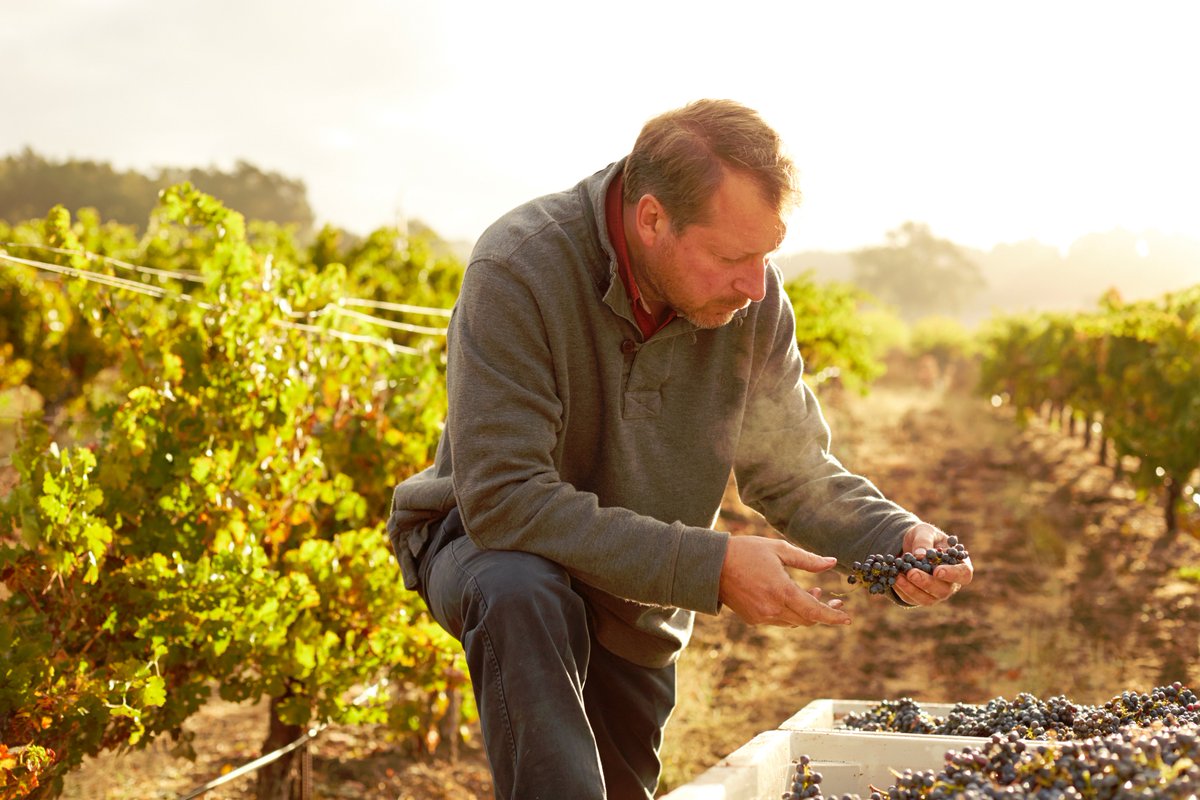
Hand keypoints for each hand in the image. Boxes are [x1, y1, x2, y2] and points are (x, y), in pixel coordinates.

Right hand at [718, 536, 850, 626]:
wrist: (712, 565)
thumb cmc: (747, 551)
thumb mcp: (779, 549)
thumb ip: (807, 559)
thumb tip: (832, 563)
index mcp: (781, 590)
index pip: (815, 611)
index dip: (833, 616)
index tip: (847, 618)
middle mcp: (773, 608)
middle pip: (807, 619)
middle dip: (823, 612)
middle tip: (833, 600)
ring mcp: (761, 616)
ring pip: (793, 621)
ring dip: (806, 611)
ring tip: (812, 593)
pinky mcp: (753, 619)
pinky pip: (779, 620)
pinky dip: (790, 612)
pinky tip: (790, 597)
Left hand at [893, 523, 973, 605]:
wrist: (910, 545)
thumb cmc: (924, 537)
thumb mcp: (924, 531)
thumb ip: (924, 540)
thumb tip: (920, 555)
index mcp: (959, 564)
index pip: (964, 574)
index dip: (952, 574)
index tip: (937, 571)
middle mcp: (951, 582)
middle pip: (944, 590)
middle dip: (926, 582)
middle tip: (911, 573)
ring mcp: (936, 592)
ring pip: (928, 599)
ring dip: (912, 589)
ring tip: (898, 577)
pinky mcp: (920, 596)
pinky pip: (913, 599)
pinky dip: (902, 591)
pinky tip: (893, 580)